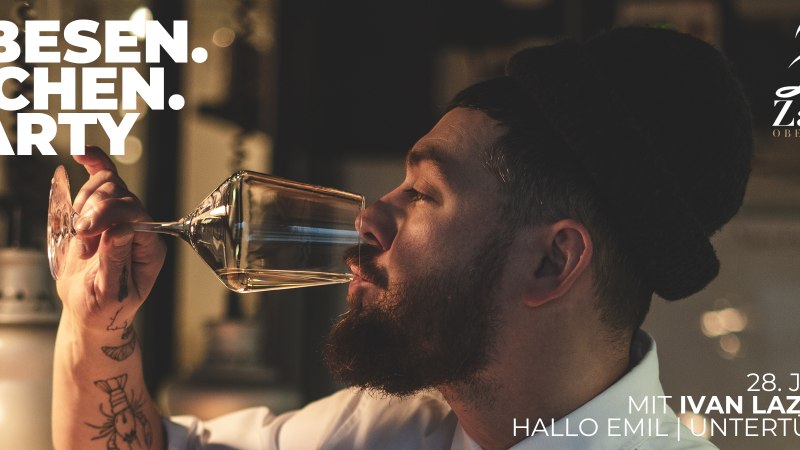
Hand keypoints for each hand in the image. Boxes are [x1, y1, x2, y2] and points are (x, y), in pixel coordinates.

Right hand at [56, 147, 165, 331]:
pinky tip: (82, 154)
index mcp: (150, 247)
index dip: (109, 215)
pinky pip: (103, 178)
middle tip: (82, 238)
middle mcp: (141, 228)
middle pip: (121, 195)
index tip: (86, 232)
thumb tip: (119, 231)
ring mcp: (122, 216)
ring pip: (107, 185)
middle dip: (95, 211)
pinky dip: (93, 164)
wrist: (91, 311)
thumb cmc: (105, 308)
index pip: (136, 214)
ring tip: (81, 235)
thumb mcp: (111, 294)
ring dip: (86, 204)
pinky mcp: (103, 211)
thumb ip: (116, 261)